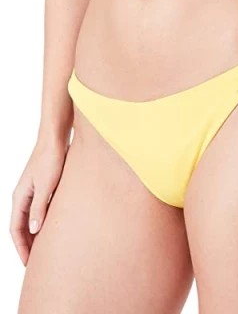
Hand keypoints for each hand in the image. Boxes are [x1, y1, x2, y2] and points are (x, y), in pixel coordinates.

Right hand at [10, 139, 68, 265]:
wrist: (56, 138)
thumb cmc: (51, 159)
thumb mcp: (46, 185)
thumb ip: (40, 207)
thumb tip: (33, 230)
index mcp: (19, 197)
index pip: (16, 229)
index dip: (21, 247)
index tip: (29, 264)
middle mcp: (23, 196)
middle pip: (21, 226)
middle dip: (26, 245)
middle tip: (36, 263)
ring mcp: (32, 191)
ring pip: (30, 218)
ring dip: (34, 234)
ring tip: (43, 250)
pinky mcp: (43, 186)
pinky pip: (38, 210)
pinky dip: (42, 221)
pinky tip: (52, 226)